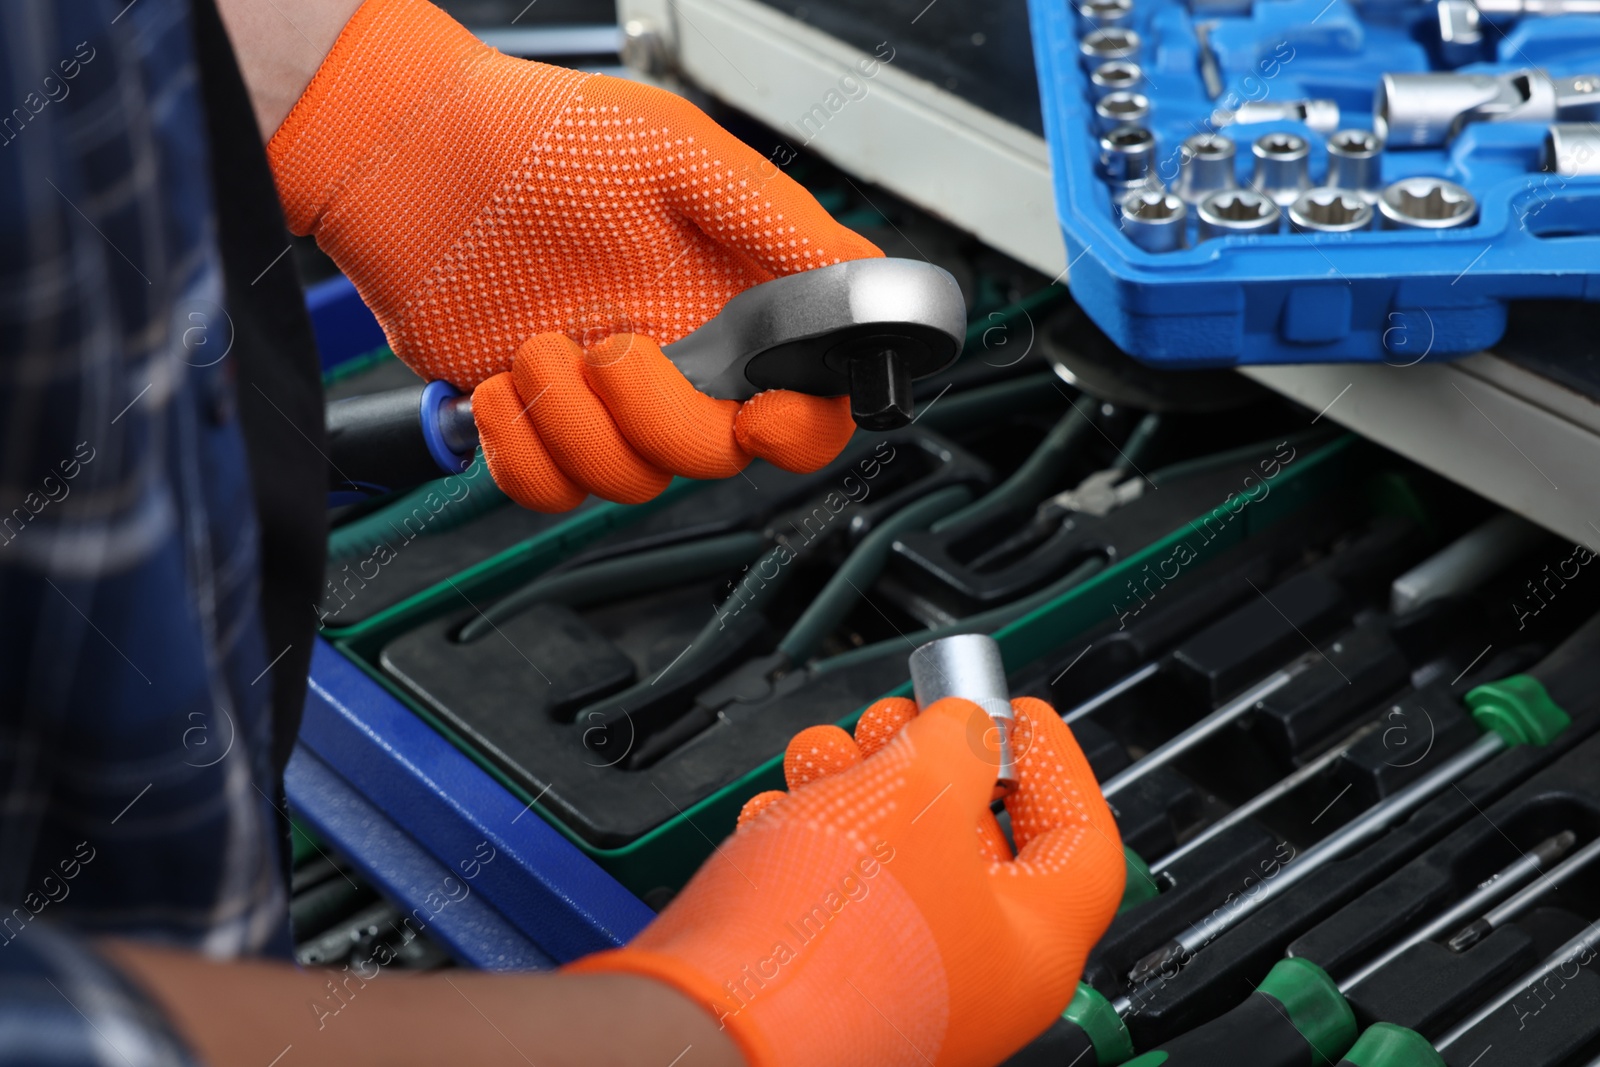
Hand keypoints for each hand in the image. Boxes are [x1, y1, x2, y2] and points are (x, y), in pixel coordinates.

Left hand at [267, 0, 880, 507]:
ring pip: (629, 483)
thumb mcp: (683, 158)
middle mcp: (679, 363)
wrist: (415, 156)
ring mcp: (605, 402)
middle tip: (612, 346)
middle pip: (714, 459)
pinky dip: (520, 450)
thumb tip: (865, 278)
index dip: (798, 430)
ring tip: (537, 344)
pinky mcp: (536, 423)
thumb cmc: (541, 136)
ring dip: (573, 422)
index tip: (762, 416)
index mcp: (732, 307)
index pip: (807, 407)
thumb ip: (780, 226)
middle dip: (658, 418)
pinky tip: (502, 381)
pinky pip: (549, 493)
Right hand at [570, 695, 1125, 1066]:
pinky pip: (836, 896)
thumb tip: (964, 728)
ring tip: (827, 751)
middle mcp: (973, 981)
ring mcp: (898, 988)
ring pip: (896, 860)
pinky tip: (783, 810)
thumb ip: (957, 742)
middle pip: (975, 842)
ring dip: (861, 785)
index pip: (1081, 842)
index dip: (1053, 764)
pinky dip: (813, 839)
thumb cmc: (832, 944)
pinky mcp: (825, 986)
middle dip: (929, 761)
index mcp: (1031, 947)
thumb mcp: (918, 792)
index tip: (1019, 715)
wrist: (714, 1026)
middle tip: (904, 719)